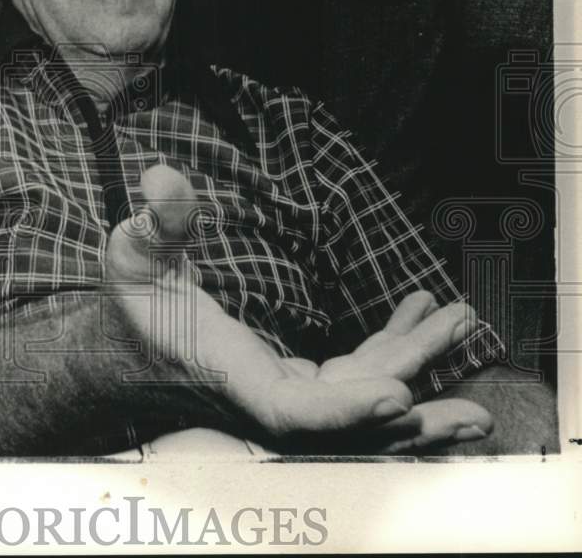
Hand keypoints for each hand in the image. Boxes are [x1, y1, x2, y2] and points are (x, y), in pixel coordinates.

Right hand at [105, 164, 492, 453]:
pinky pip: (354, 375)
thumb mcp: (132, 256)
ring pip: (361, 398)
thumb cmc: (132, 307)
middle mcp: (262, 397)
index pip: (289, 412)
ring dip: (415, 364)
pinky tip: (416, 313)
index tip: (398, 393)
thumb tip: (162, 176)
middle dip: (411, 385)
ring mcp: (284, 393)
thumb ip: (153, 222)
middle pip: (348, 414)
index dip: (345, 410)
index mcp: (227, 374)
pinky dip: (389, 348)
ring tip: (460, 324)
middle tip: (463, 346)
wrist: (127, 353)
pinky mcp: (294, 381)